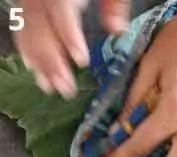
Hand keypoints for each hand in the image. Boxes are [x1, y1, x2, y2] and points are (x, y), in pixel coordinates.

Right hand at [13, 0, 129, 98]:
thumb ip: (113, 3)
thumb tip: (117, 30)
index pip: (59, 7)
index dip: (68, 34)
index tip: (81, 59)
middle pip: (39, 22)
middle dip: (51, 58)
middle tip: (65, 87)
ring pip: (26, 26)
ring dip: (37, 59)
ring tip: (49, 87)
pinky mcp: (27, 2)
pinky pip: (20, 23)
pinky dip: (26, 47)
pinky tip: (33, 68)